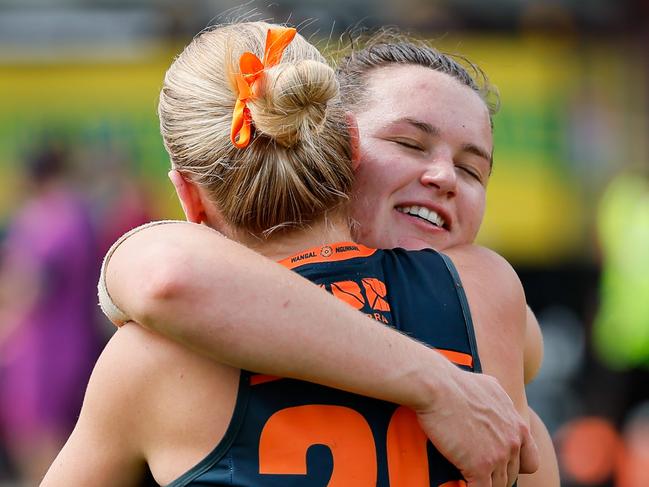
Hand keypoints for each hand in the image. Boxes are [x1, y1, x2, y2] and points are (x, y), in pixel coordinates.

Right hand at [414, 368, 538, 486]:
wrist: (438, 387)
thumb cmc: (456, 384)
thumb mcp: (490, 387)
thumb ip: (500, 402)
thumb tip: (495, 402)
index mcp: (517, 425)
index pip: (530, 461)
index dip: (515, 466)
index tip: (499, 464)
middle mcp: (512, 442)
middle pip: (511, 475)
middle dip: (495, 473)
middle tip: (477, 469)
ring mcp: (497, 456)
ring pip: (497, 485)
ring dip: (483, 482)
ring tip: (468, 476)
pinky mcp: (479, 466)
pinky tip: (461, 483)